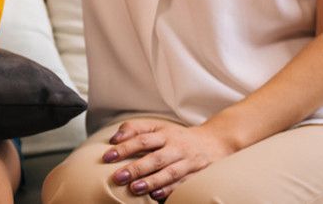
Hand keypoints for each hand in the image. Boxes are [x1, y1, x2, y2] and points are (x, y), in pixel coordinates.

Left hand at [102, 120, 234, 200]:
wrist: (214, 142)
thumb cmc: (178, 136)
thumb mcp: (158, 127)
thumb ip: (135, 129)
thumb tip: (113, 139)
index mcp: (164, 133)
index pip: (142, 138)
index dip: (125, 147)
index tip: (108, 156)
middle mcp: (176, 147)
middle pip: (155, 157)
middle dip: (136, 168)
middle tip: (118, 177)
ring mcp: (187, 161)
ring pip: (169, 172)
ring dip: (151, 181)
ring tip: (135, 188)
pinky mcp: (196, 175)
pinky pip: (182, 184)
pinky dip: (169, 189)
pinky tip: (155, 195)